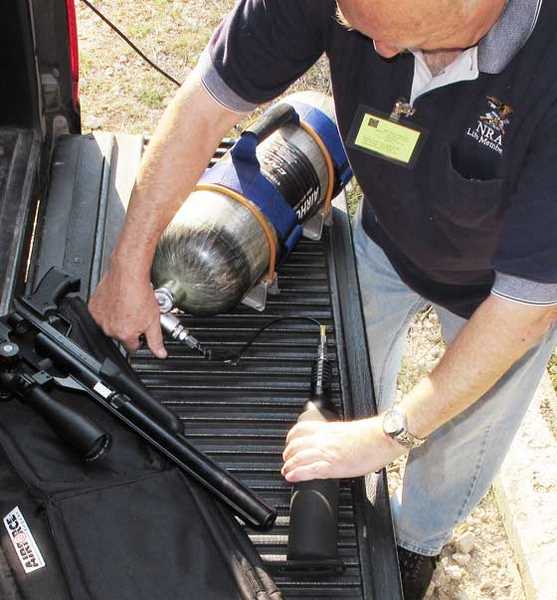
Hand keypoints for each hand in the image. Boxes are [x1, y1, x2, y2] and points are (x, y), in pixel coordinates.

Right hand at [88, 263, 166, 357]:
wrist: (128, 274)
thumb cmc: (140, 293)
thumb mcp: (154, 320)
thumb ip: (156, 340)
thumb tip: (160, 354)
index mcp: (124, 334)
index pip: (132, 347)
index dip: (140, 339)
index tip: (142, 331)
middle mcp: (109, 329)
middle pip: (121, 335)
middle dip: (129, 327)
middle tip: (137, 313)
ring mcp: (100, 318)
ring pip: (110, 324)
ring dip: (118, 318)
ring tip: (129, 306)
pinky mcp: (93, 307)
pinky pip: (101, 314)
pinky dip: (109, 310)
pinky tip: (119, 301)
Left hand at [281, 417, 405, 481]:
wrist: (383, 437)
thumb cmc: (372, 435)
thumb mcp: (348, 430)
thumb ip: (336, 435)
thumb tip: (333, 442)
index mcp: (328, 429)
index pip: (301, 429)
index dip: (291, 437)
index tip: (289, 443)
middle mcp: (325, 439)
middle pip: (296, 444)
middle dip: (288, 453)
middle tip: (286, 460)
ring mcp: (328, 452)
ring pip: (299, 456)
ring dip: (289, 464)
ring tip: (286, 470)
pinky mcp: (334, 466)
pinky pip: (310, 469)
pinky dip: (298, 473)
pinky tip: (291, 476)